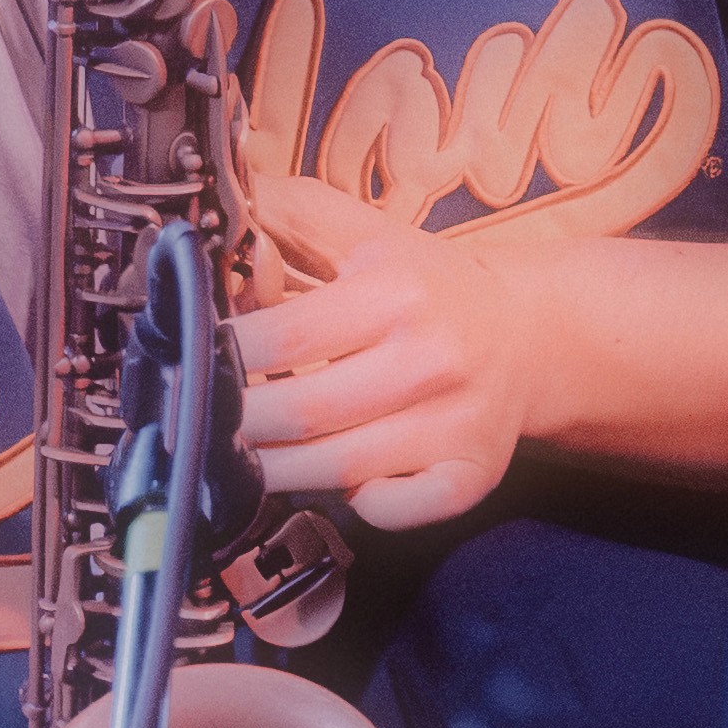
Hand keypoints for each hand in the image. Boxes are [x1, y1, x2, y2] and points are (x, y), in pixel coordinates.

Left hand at [230, 173, 558, 528]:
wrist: (526, 334)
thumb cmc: (427, 286)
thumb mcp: (362, 232)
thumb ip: (284, 215)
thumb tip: (206, 224)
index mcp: (397, 292)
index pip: (284, 339)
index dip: (227, 355)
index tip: (200, 359)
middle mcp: (432, 360)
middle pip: (303, 412)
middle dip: (240, 420)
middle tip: (210, 417)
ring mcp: (455, 425)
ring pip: (337, 470)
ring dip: (276, 469)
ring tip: (248, 450)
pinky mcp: (470, 475)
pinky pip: (395, 512)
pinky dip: (356, 504)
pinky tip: (340, 480)